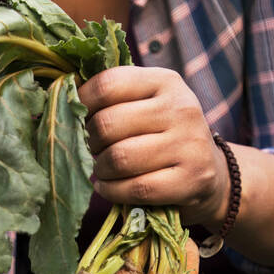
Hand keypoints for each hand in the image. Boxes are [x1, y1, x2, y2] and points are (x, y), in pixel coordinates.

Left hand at [78, 66, 230, 227]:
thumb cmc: (164, 136)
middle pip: (108, 124)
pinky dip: (112, 191)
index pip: (108, 84)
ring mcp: (189, 145)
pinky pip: (136, 189)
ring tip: (102, 169)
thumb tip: (62, 96)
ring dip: (100, 169)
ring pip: (119, 158)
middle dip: (90, 142)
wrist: (212, 174)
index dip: (81, 103)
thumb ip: (114, 98)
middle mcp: (181, 108)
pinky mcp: (190, 181)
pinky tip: (108, 187)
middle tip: (93, 150)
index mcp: (165, 81)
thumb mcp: (148, 105)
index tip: (78, 118)